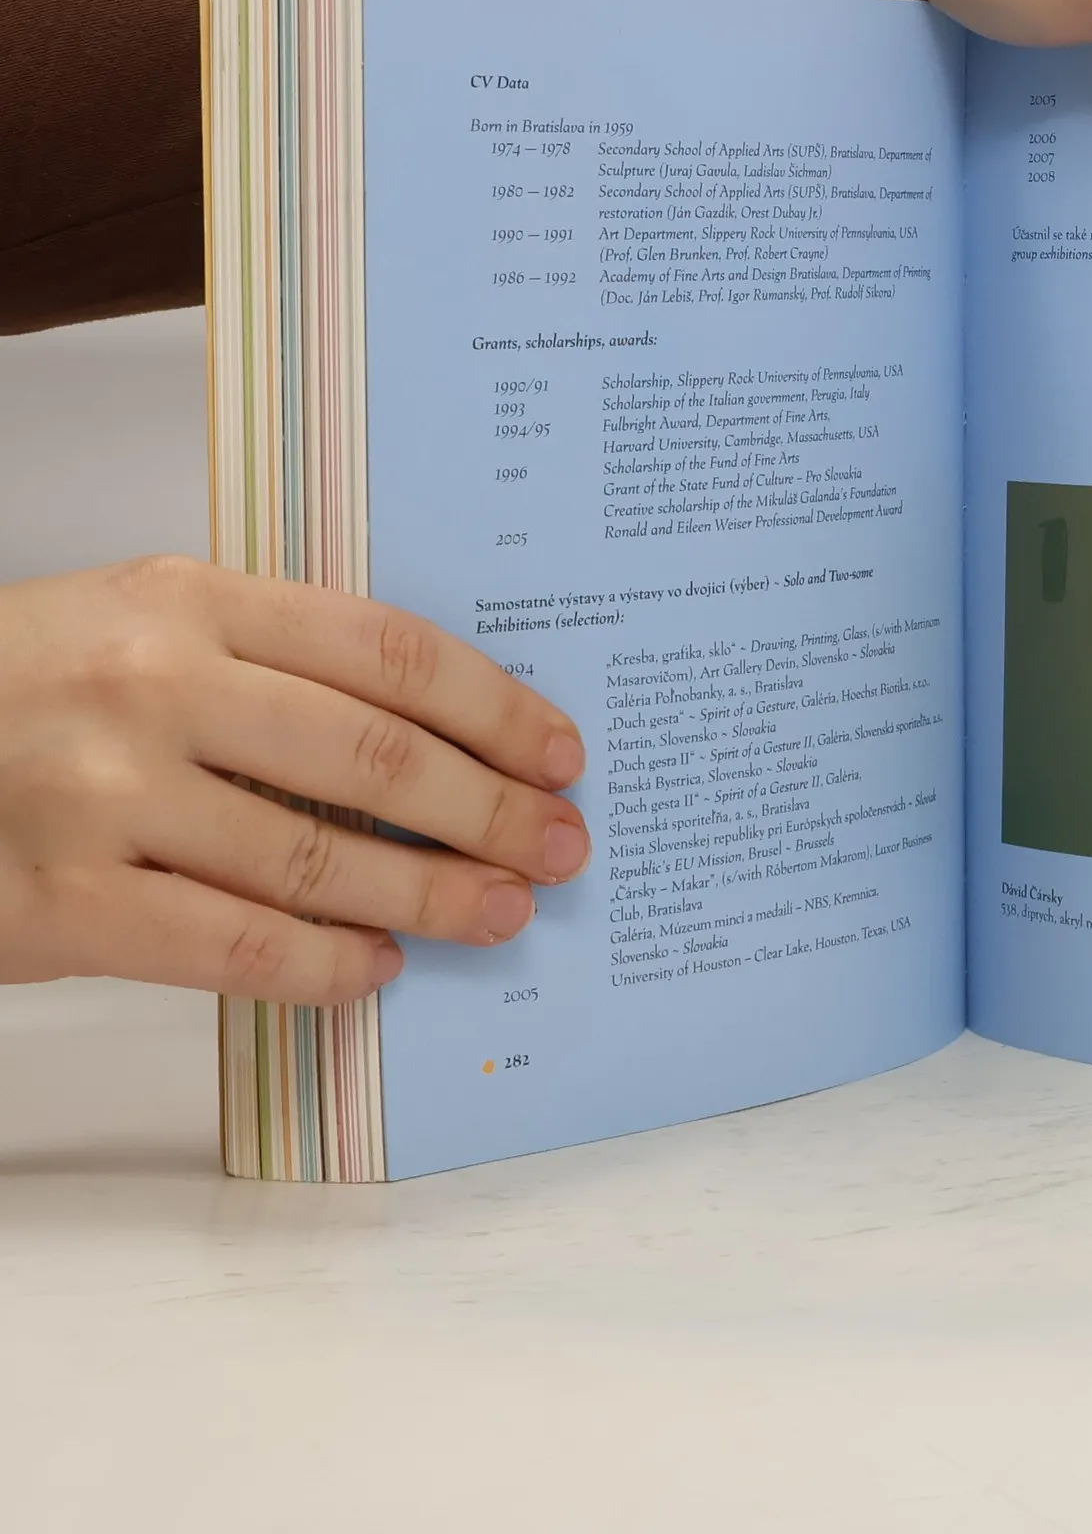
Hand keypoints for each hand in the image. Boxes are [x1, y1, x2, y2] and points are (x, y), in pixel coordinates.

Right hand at [0, 557, 589, 1005]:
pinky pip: (234, 946)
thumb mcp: (144, 627)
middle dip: (493, 810)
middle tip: (557, 845)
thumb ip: (276, 660)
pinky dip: (325, 965)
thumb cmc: (26, 687)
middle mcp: (155, 688)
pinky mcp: (61, 904)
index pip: (390, 652)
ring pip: (320, 859)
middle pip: (378, 758)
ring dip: (433, 895)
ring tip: (498, 912)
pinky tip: (377, 967)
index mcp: (191, 602)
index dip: (496, 709)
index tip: (559, 752)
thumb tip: (442, 736)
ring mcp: (104, 797)